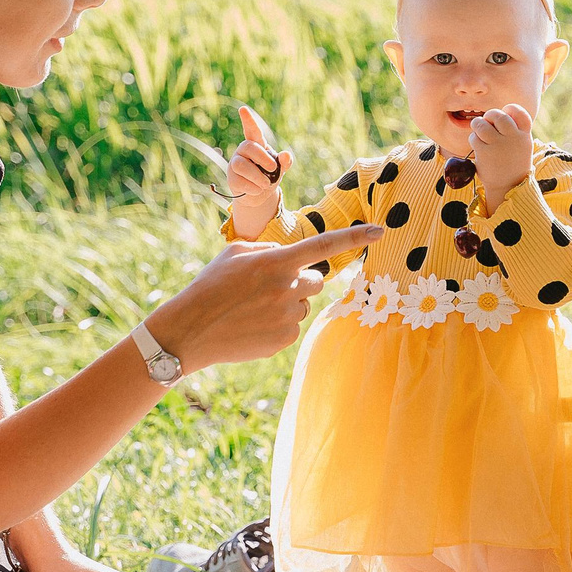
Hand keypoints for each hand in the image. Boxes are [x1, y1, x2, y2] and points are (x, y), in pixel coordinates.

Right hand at [148, 223, 379, 372]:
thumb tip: (291, 258)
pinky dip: (277, 324)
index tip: (381, 231)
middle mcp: (287, 288)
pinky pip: (292, 326)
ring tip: (252, 308)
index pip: (324, 245)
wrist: (190, 330)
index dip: (355, 237)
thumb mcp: (236, 253)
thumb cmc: (210, 285)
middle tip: (269, 286)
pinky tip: (252, 325)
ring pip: (302, 304)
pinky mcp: (284, 339)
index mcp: (277, 261)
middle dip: (300, 280)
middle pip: (316, 280)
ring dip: (286, 303)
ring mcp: (287, 316)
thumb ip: (270, 250)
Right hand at [226, 105, 291, 239]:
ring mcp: (235, 164)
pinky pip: (241, 182)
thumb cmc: (270, 176)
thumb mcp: (280, 168)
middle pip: (249, 147)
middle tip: (273, 168)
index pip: (252, 130)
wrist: (260, 195)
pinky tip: (257, 189)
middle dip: (262, 158)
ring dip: (258, 176)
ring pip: (242, 165)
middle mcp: (243, 151)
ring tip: (266, 184)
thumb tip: (286, 155)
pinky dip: (253, 188)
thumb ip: (285, 161)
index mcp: (256, 145)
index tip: (243, 109)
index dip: (248, 120)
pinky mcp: (231, 178)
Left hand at [468, 103, 532, 202]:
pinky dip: (473, 138)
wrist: (508, 187)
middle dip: (490, 115)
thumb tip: (500, 113)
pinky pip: (474, 137)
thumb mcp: (522, 146)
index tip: (506, 112)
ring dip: (478, 124)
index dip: (511, 109)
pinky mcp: (485, 153)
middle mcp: (513, 138)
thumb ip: (515, 130)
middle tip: (487, 121)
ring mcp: (498, 145)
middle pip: (499, 115)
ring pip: (482, 124)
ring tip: (479, 130)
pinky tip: (478, 145)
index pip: (520, 113)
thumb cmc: (513, 164)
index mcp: (524, 136)